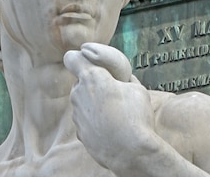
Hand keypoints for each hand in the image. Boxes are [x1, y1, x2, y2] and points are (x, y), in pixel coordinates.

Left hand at [63, 43, 155, 171]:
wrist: (131, 152)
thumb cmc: (136, 117)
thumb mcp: (137, 89)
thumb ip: (124, 80)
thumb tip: (122, 79)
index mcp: (92, 78)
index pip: (72, 58)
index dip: (78, 58)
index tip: (86, 62)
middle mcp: (78, 94)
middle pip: (81, 82)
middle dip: (93, 85)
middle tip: (112, 93)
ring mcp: (77, 114)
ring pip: (83, 102)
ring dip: (95, 104)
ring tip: (116, 115)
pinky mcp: (79, 132)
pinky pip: (86, 120)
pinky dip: (95, 122)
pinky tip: (111, 128)